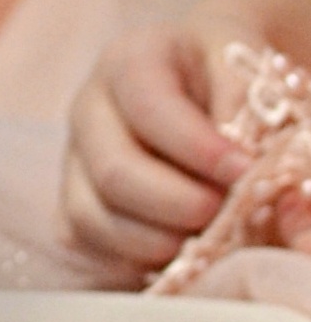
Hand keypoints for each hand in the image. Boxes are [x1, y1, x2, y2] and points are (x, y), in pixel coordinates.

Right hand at [61, 20, 248, 273]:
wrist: (203, 88)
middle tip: (226, 212)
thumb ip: (246, 106)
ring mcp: (74, 161)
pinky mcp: (72, 205)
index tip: (244, 171)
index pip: (148, 105)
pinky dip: (133, 261)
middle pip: (112, 171)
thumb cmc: (228, 79)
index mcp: (130, 61)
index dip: (196, 147)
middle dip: (178, 204)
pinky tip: (177, 250)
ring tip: (207, 235)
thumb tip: (242, 165)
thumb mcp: (247, 70)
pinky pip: (86, 247)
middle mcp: (89, 110)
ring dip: (157, 241)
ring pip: (91, 217)